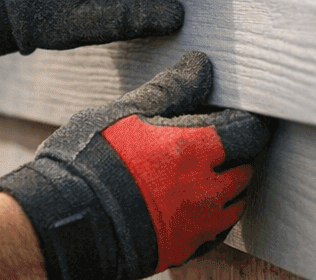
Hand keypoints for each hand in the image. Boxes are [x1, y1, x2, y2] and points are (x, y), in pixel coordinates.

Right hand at [0, 52, 269, 279]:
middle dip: (235, 156)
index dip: (243, 122)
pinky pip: (212, 234)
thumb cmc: (91, 159)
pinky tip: (182, 205)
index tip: (229, 117)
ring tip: (195, 176)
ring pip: (234, 205)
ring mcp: (197, 225)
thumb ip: (171, 90)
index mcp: (196, 149)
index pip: (250, 132)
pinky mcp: (183, 250)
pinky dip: (207, 218)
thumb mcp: (126, 112)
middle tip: (208, 145)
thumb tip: (200, 64)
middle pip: (247, 170)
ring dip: (224, 189)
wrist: (66, 218)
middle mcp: (206, 190)